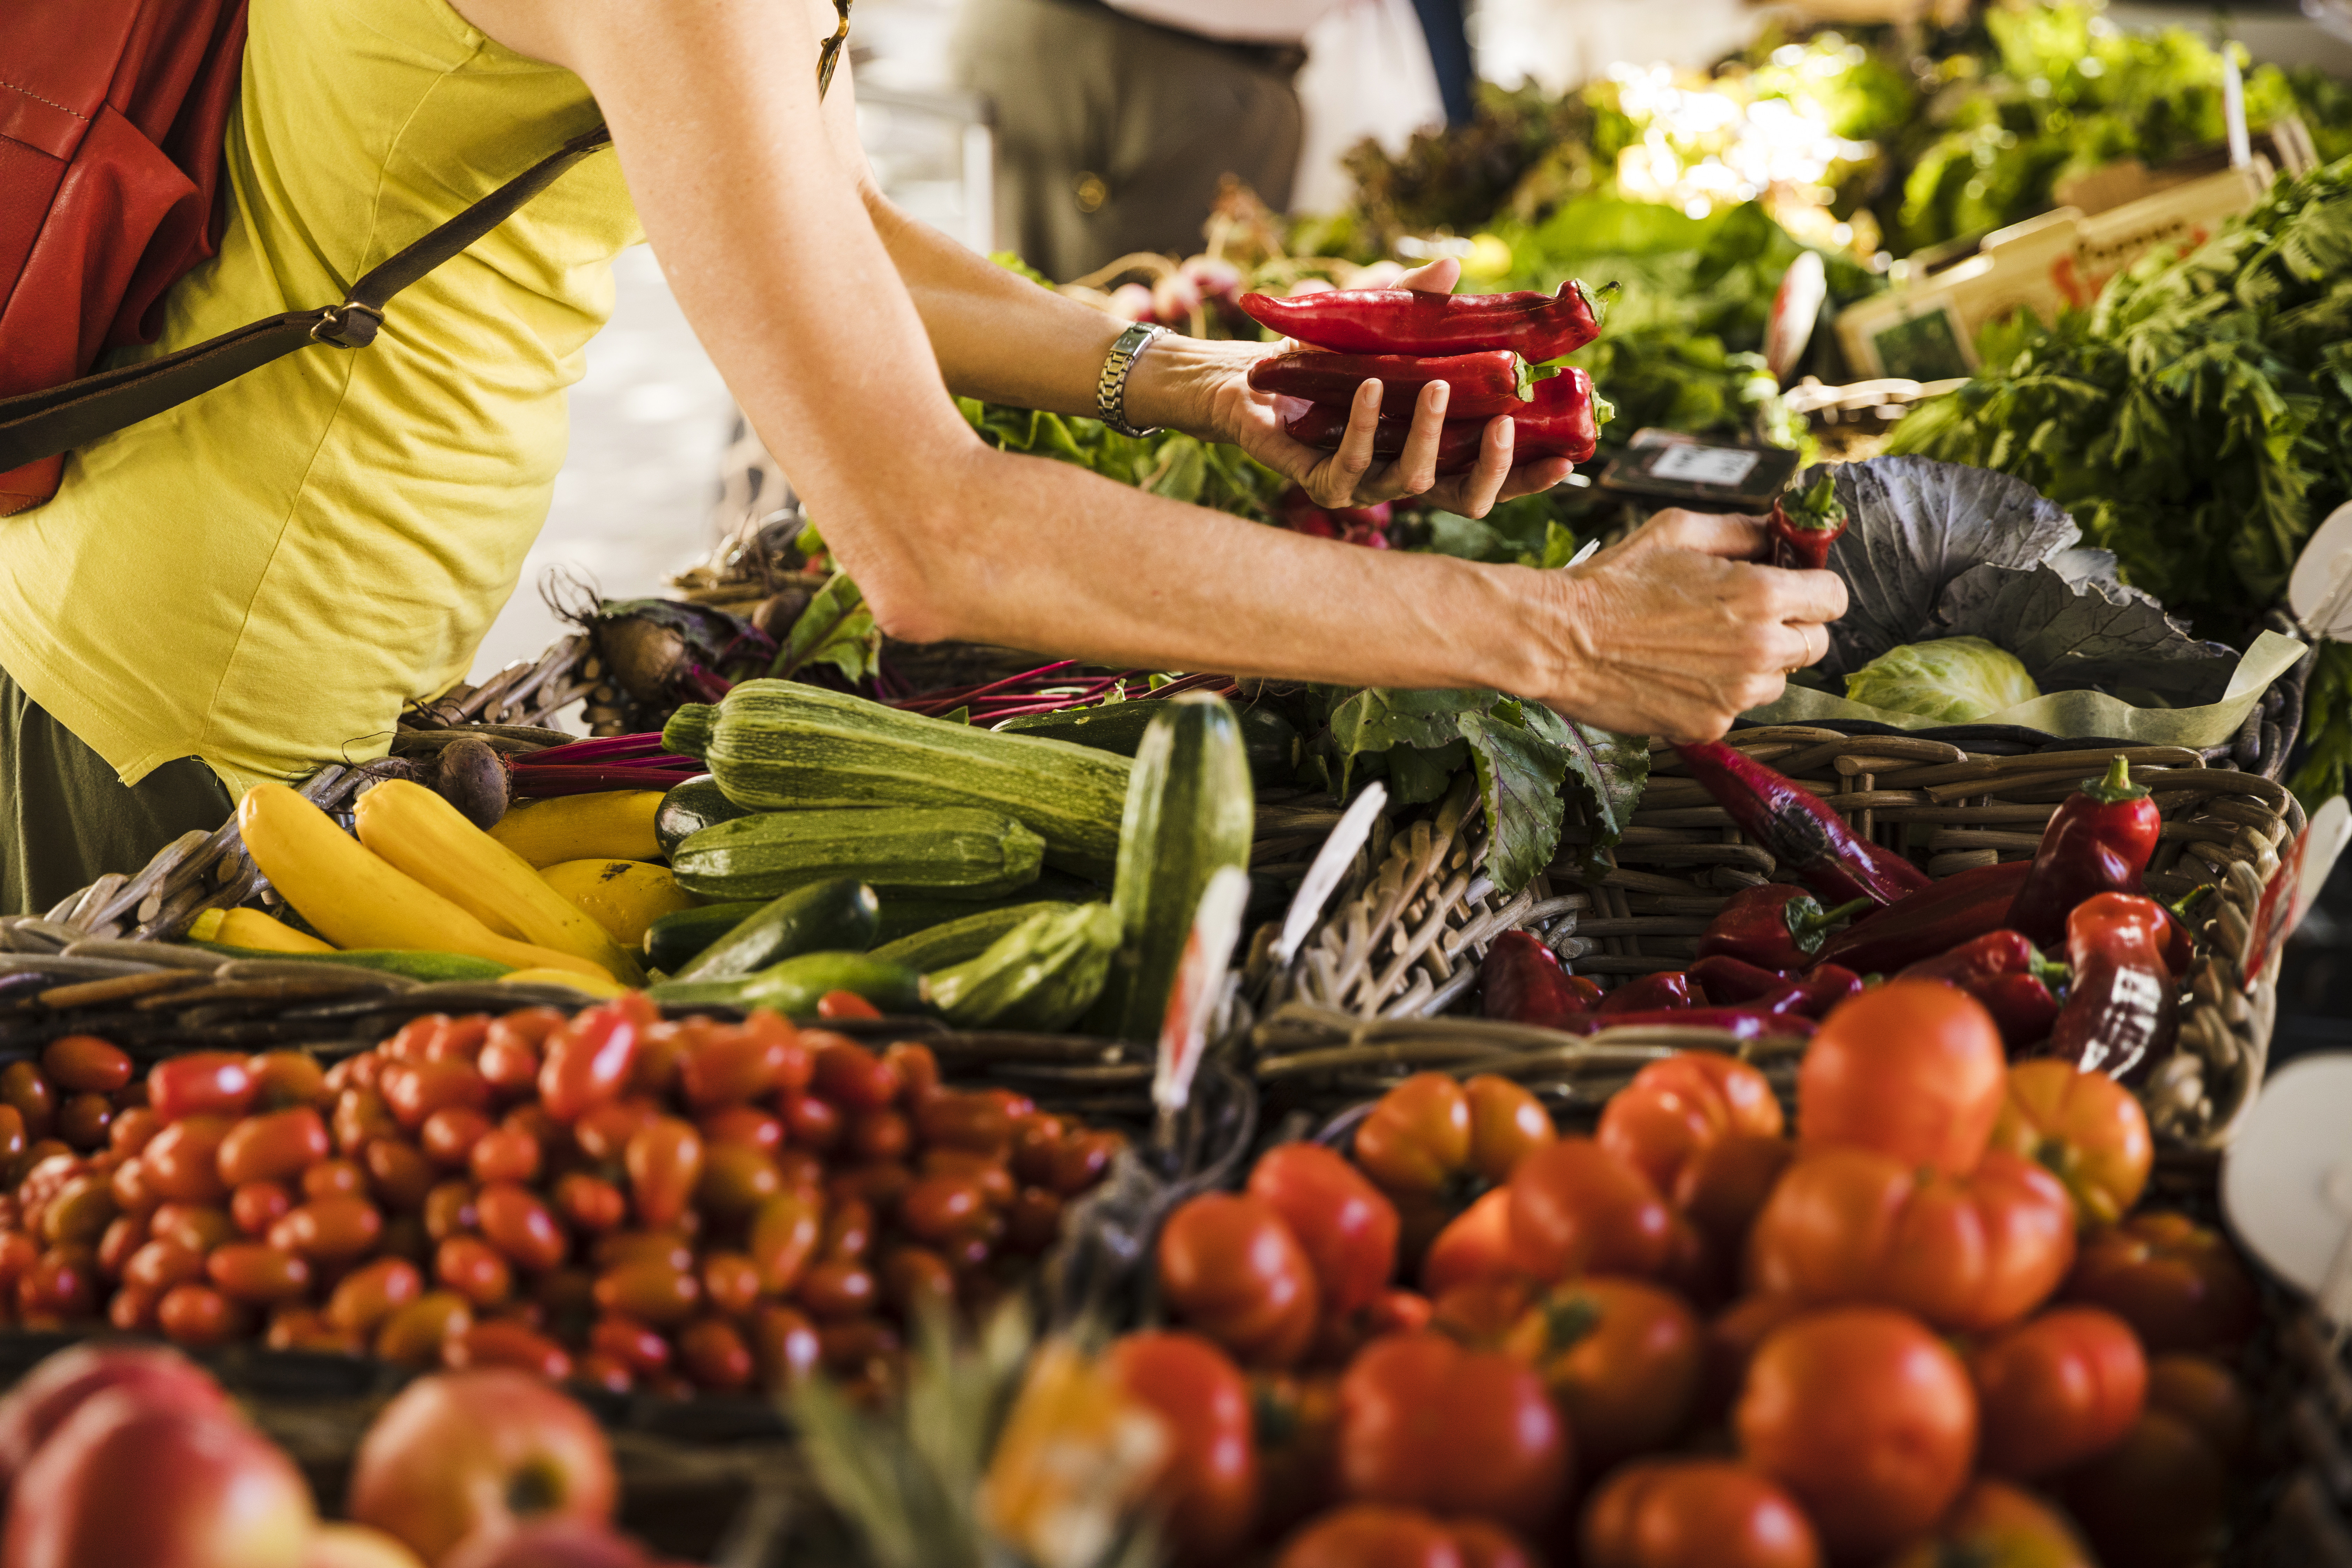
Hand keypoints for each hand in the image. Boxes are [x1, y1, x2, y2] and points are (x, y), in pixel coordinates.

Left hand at [1128, 258, 1574, 516]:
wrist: (1251, 375)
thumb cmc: (1323, 357)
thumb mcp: (1378, 323)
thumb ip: (1417, 303)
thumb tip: (1453, 267)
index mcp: (1434, 448)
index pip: (1493, 477)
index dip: (1531, 476)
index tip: (1569, 457)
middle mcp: (1404, 474)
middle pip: (1467, 499)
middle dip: (1498, 470)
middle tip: (1511, 424)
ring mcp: (1365, 484)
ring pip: (1415, 481)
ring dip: (1432, 434)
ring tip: (1439, 386)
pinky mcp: (1322, 481)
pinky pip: (1354, 462)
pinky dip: (1367, 423)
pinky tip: (1372, 386)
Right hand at [1537, 508, 1848, 741]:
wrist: (1558, 639)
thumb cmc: (1613, 581)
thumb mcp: (1677, 531)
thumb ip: (1740, 529)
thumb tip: (1776, 530)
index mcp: (1759, 595)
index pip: (1833, 598)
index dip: (1815, 590)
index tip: (1795, 589)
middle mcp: (1758, 649)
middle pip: (1816, 644)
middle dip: (1790, 627)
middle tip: (1744, 617)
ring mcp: (1736, 694)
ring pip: (1778, 680)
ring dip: (1756, 664)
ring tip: (1703, 646)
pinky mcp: (1710, 725)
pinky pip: (1737, 708)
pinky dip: (1718, 692)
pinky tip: (1679, 672)